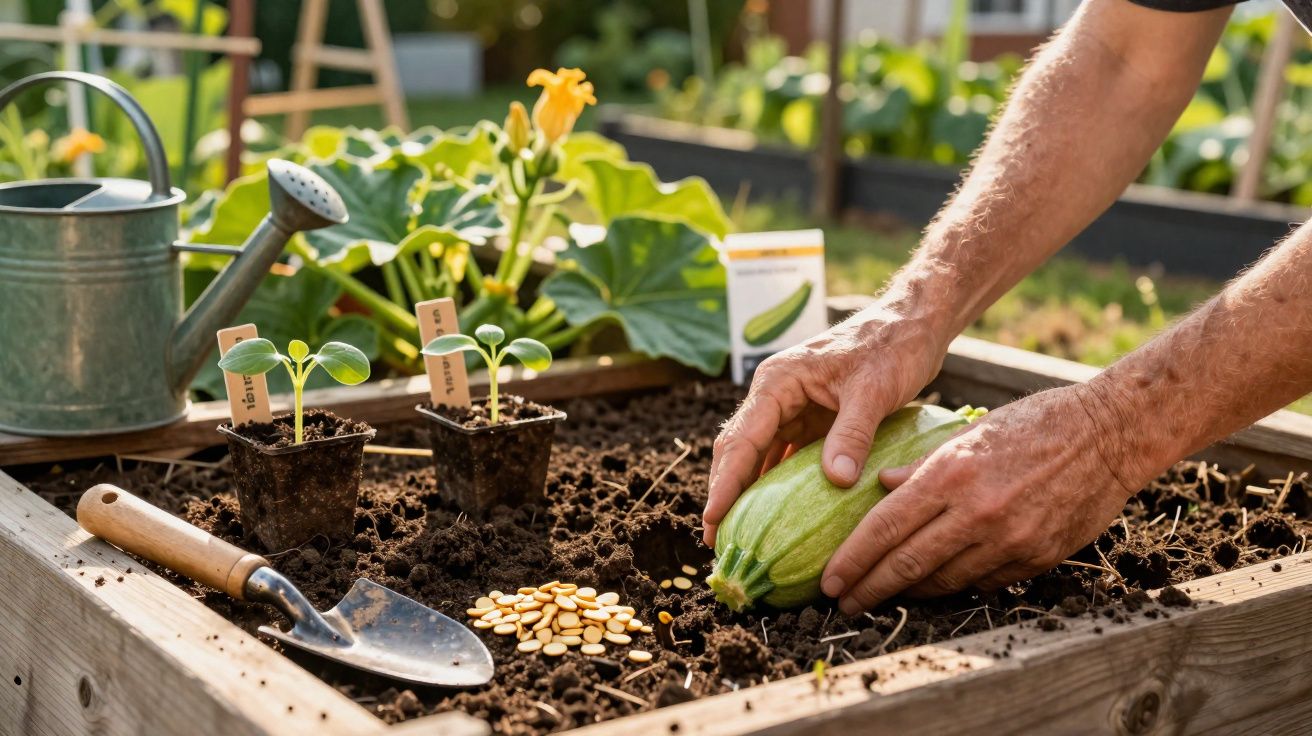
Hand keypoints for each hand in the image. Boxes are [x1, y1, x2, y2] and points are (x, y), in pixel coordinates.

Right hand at [703, 300, 947, 546]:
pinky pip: (786, 458)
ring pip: (759, 457)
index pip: (741, 440)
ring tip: (739, 537)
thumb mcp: (873, 391)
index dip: (725, 484)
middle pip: (739, 451)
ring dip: (747, 493)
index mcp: (777, 382)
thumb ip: (851, 435)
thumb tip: (835, 481)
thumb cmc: (891, 347)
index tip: (713, 520)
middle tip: (716, 540)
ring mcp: (792, 408)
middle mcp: (776, 396)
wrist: (912, 324)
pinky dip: (777, 485)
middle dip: (725, 494)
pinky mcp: (812, 420)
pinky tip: (775, 517)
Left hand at [820, 384, 1141, 613]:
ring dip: (908, 593)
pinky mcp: (1036, 557)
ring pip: (943, 581)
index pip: (885, 528)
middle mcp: (976, 512)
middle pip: (906, 564)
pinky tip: (936, 583)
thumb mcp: (969, 431)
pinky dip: (955, 584)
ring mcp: (1009, 540)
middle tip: (841, 603)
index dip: (851, 560)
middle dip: (868, 589)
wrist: (1109, 434)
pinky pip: (983, 581)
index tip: (829, 581)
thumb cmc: (1034, 423)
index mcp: (950, 473)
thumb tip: (879, 485)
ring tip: (882, 595)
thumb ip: (921, 464)